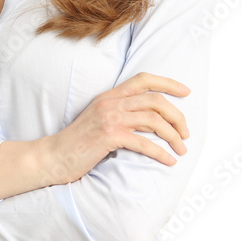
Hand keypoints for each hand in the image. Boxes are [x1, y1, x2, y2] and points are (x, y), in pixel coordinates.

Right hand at [44, 72, 191, 185]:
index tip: (186, 92)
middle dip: (177, 117)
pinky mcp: (109, 136)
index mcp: (109, 96)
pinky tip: (169, 161)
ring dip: (173, 136)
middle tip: (186, 134)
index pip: (143, 79)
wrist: (55, 155)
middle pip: (155, 101)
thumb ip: (120, 112)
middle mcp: (110, 102)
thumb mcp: (99, 118)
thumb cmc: (79, 141)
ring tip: (181, 149)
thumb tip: (151, 119)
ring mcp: (109, 118)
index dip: (168, 83)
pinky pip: (144, 143)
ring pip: (154, 120)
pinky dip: (161, 153)